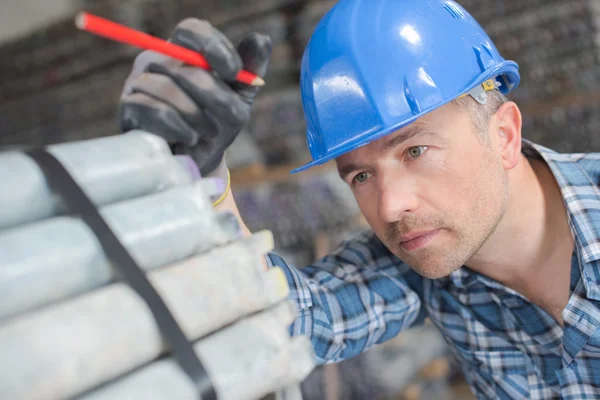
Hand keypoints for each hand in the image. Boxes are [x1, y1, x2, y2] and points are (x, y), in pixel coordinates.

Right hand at [118, 18, 271, 179]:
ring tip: (208, 132)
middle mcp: (157, 62)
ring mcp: (138, 84)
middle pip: (181, 62)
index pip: (191, 29)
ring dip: (195, 114)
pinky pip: (148, 108)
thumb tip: (262, 39)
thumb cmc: (217, 124)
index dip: (213, 46)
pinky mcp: (128, 109)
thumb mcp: (239, 99)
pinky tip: (189, 138)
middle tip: (234, 117)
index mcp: (184, 53)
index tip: (234, 72)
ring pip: (166, 86)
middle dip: (214, 93)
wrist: (197, 163)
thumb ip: (250, 71)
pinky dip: (176, 125)